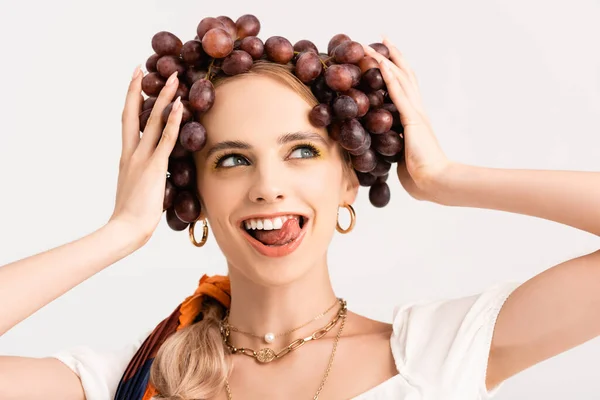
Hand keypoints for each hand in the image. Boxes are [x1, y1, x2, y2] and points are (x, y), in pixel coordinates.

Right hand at [108, 68, 181, 242]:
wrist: (125, 229)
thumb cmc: (132, 216)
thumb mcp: (138, 189)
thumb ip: (145, 176)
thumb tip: (155, 175)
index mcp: (127, 157)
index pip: (128, 122)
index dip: (131, 101)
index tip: (135, 83)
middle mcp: (132, 152)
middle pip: (134, 113)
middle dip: (141, 90)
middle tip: (145, 68)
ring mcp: (142, 158)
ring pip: (153, 121)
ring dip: (164, 98)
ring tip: (174, 78)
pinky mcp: (154, 166)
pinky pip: (166, 139)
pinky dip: (174, 122)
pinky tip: (180, 106)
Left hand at [363, 38, 451, 200]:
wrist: (436, 183)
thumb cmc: (422, 177)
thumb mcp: (401, 158)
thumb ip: (393, 148)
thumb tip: (379, 151)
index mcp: (414, 119)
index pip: (403, 88)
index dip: (394, 70)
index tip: (382, 56)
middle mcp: (417, 111)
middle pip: (405, 75)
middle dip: (392, 55)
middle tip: (381, 37)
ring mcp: (415, 114)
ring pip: (400, 78)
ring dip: (385, 59)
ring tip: (372, 43)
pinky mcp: (412, 120)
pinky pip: (399, 94)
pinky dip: (389, 77)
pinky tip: (380, 63)